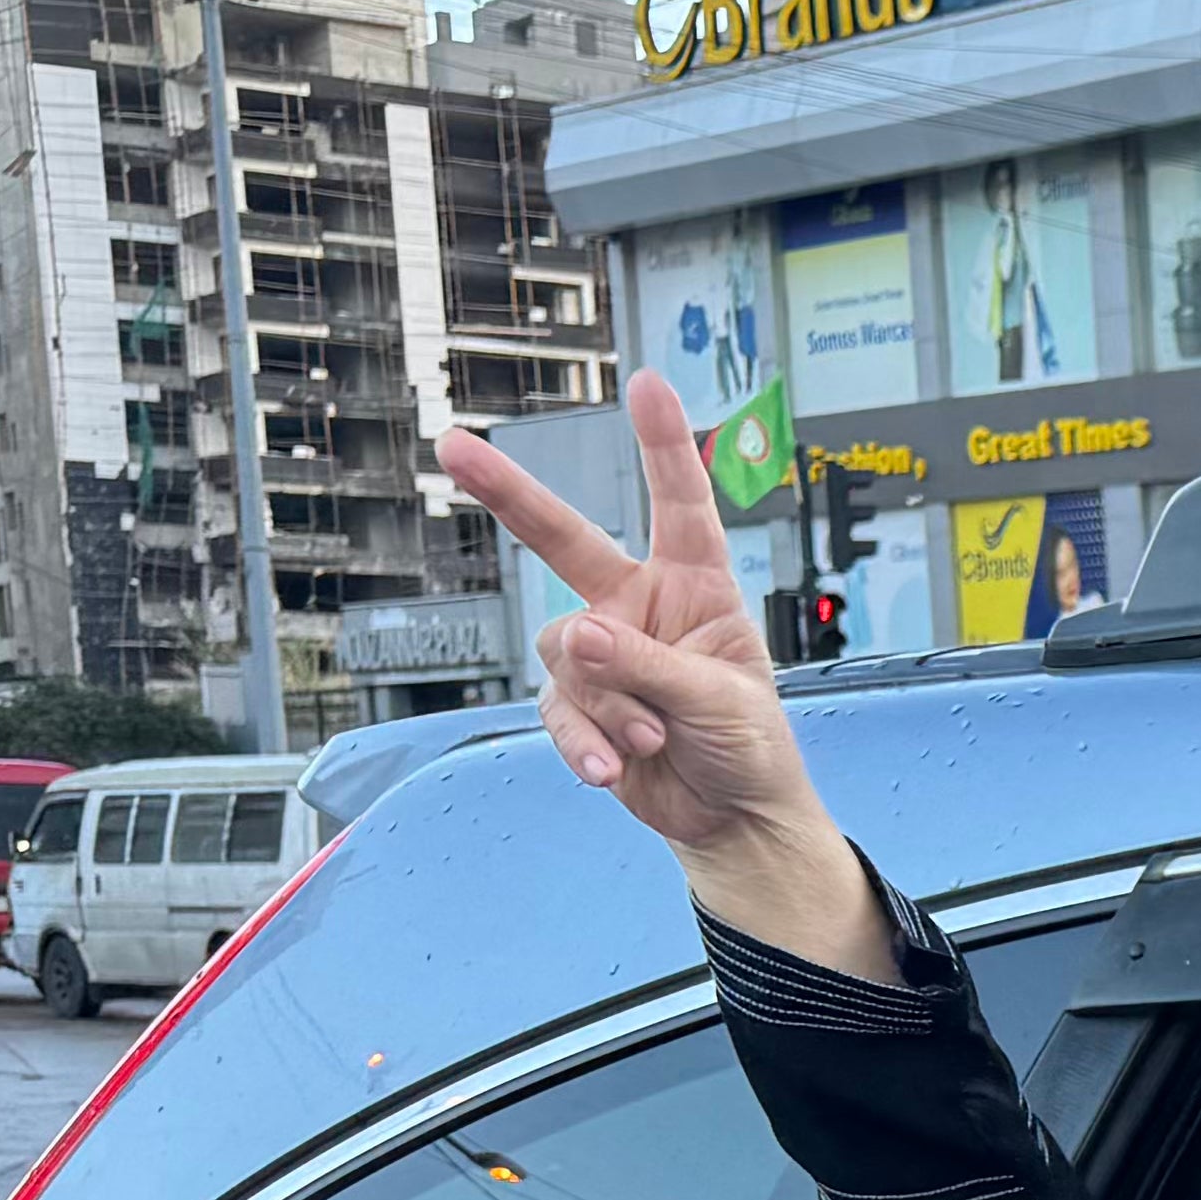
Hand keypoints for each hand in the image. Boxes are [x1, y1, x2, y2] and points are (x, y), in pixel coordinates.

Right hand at [438, 372, 883, 977]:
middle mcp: (639, 606)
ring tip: (652, 740)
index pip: (680, 505)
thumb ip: (646, 664)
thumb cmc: (748, 745)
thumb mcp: (719, 702)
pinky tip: (612, 770)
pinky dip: (583, 741)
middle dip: (508, 494)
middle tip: (452, 445)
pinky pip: (556, 708)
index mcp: (697, 587)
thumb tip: (572, 632)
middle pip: (563, 540)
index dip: (663, 445)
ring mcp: (600, 653)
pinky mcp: (575, 702)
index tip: (649, 384)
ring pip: (565, 654)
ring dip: (607, 703)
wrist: (731, 815)